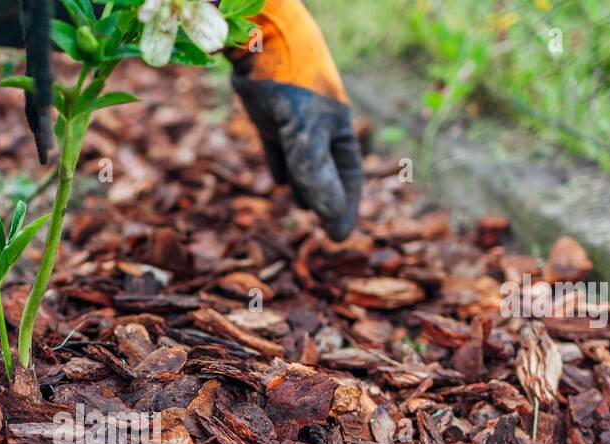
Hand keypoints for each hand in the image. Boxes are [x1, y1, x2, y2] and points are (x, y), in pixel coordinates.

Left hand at [229, 0, 362, 240]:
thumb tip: (329, 215)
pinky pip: (280, 148)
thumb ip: (315, 173)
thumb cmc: (290, 84)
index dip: (344, 209)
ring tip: (301, 206)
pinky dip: (282, 165)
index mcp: (339, 131)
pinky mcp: (271, 117)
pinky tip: (280, 182)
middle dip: (325, 201)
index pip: (349, 179)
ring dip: (303, 186)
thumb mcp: (305, 132)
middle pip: (327, 174)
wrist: (261, 41)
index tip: (337, 237)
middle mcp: (320, 129)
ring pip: (303, 164)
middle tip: (322, 231)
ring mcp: (295, 123)